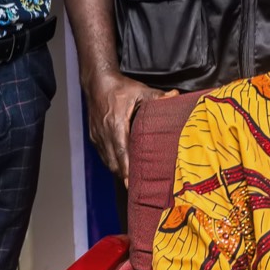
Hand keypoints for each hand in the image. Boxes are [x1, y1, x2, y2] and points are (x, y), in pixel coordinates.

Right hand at [85, 71, 162, 186]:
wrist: (97, 82)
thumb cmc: (119, 88)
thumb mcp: (140, 90)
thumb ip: (158, 96)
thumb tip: (176, 96)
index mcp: (116, 124)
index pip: (121, 152)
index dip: (126, 169)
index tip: (131, 183)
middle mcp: (104, 133)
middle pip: (113, 162)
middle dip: (124, 175)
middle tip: (137, 187)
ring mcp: (97, 136)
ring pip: (107, 161)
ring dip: (118, 170)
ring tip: (132, 180)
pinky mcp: (94, 137)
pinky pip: (103, 154)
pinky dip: (112, 162)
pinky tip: (122, 166)